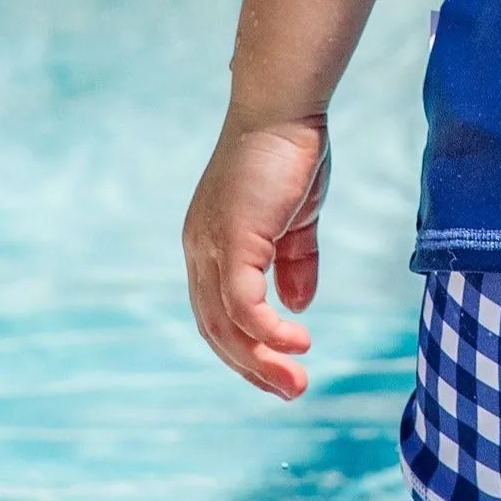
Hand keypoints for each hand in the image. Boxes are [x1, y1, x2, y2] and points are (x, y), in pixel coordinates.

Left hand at [183, 112, 330, 399]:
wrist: (283, 109)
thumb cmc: (290, 152)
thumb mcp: (296, 218)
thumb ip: (295, 261)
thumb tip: (299, 306)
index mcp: (211, 245)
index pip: (219, 313)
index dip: (247, 345)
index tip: (281, 366)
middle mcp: (201, 252)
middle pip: (217, 331)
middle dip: (253, 367)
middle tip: (291, 391)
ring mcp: (211, 249)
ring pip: (227, 327)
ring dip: (261, 361)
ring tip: (297, 382)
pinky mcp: (231, 245)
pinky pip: (244, 307)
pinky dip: (268, 332)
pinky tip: (297, 341)